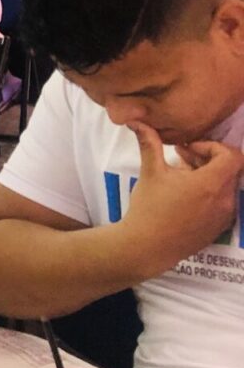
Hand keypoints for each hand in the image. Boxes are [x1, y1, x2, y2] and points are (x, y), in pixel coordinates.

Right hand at [120, 121, 242, 276]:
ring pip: (226, 186)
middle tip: (181, 158)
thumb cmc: (149, 207)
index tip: (188, 149)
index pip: (232, 155)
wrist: (148, 247)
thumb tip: (136, 121)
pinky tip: (185, 196)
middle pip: (230, 169)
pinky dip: (210, 193)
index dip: (211, 147)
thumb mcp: (150, 172)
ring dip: (208, 176)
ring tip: (180, 177)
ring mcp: (225, 216)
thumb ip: (149, 144)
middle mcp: (225, 199)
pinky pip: (223, 203)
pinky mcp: (219, 228)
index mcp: (211, 183)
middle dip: (207, 159)